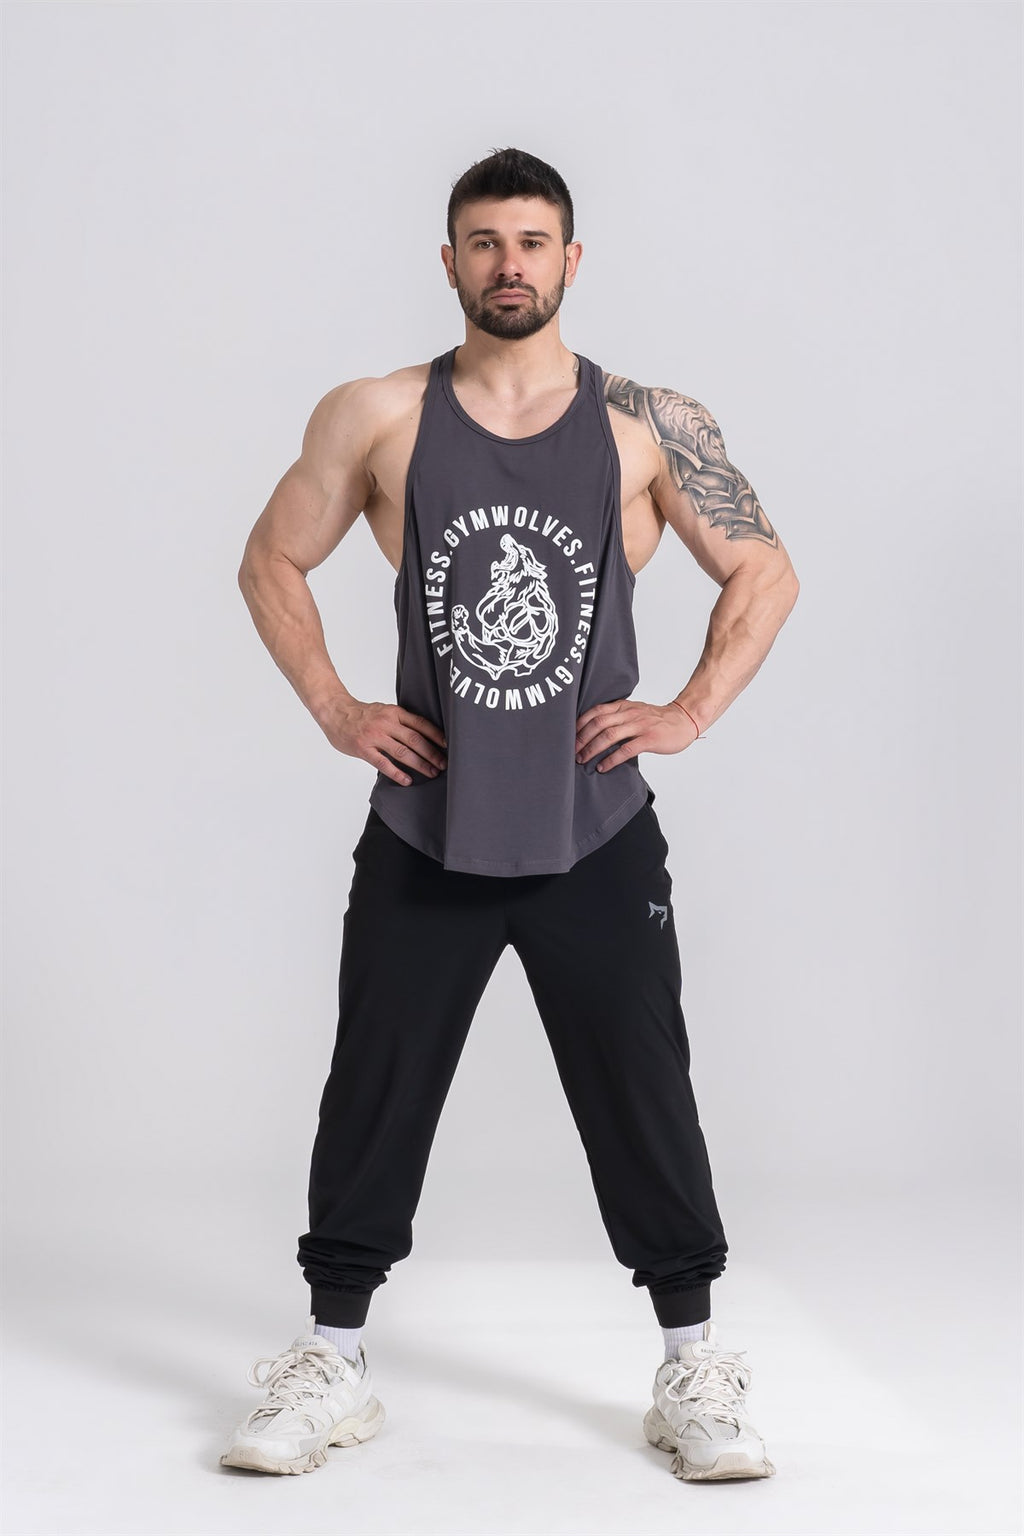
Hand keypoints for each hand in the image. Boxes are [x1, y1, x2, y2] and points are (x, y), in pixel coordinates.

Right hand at [318, 697, 447, 786]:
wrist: (335, 713)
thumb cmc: (362, 714)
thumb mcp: (384, 710)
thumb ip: (401, 721)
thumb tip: (423, 735)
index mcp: (394, 712)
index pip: (420, 724)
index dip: (436, 735)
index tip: (448, 745)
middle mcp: (386, 723)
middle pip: (415, 740)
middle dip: (432, 753)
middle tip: (444, 764)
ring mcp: (375, 736)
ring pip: (402, 752)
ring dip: (419, 764)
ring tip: (431, 773)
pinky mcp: (364, 749)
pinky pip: (383, 763)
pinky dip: (397, 773)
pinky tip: (407, 780)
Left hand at [575, 698, 698, 772]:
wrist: (683, 720)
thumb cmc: (657, 719)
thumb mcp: (634, 711)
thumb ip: (616, 716)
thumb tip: (592, 730)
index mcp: (623, 706)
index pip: (595, 712)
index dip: (580, 724)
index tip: (568, 736)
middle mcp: (629, 714)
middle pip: (598, 724)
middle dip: (581, 738)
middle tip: (571, 751)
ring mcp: (639, 726)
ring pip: (609, 736)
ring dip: (592, 749)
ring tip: (582, 760)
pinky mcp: (649, 739)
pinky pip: (625, 750)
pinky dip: (611, 759)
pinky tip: (602, 767)